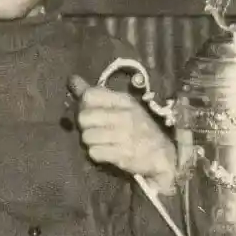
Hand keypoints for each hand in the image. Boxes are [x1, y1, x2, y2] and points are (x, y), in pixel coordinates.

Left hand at [69, 75, 177, 194]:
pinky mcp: (121, 155)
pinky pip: (94, 153)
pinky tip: (106, 152)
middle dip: (85, 125)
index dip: (83, 104)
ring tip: (101, 142)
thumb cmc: (140, 127)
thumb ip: (97, 94)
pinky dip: (97, 154)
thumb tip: (72, 80)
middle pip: (84, 117)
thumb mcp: (124, 106)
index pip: (90, 95)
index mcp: (124, 100)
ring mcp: (123, 136)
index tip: (90, 111)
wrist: (163, 154)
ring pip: (86, 136)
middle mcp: (124, 116)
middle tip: (94, 129)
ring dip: (90, 141)